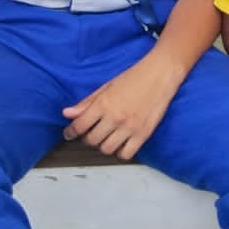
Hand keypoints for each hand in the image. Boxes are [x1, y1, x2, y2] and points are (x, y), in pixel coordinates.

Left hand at [61, 52, 181, 159]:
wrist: (160, 73)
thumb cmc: (134, 76)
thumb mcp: (107, 86)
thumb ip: (87, 102)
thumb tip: (67, 113)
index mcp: (104, 103)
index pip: (80, 125)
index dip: (71, 132)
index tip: (69, 134)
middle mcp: (115, 117)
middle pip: (92, 140)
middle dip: (88, 138)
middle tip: (91, 132)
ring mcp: (130, 127)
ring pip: (107, 149)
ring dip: (103, 145)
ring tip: (106, 137)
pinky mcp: (144, 134)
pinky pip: (126, 154)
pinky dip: (120, 151)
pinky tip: (121, 142)